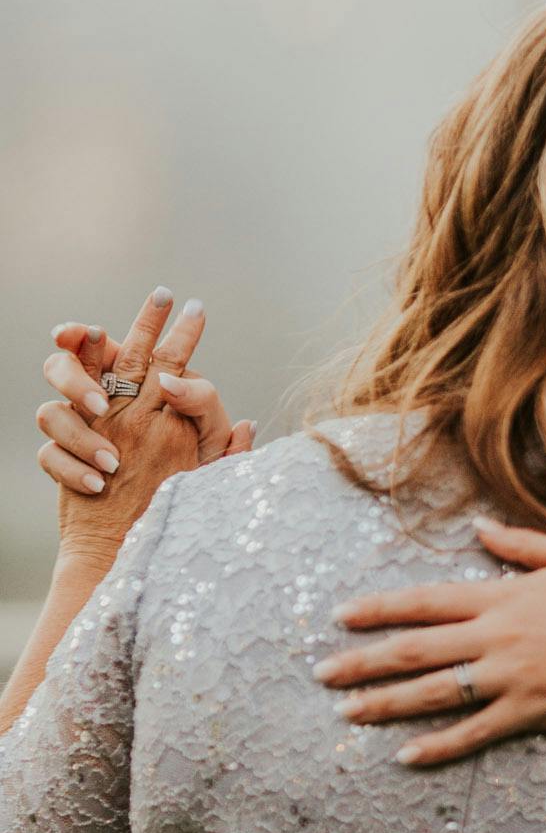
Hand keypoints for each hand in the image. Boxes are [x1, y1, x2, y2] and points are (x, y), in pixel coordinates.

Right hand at [38, 291, 254, 499]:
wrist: (152, 534)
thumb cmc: (189, 478)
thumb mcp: (209, 440)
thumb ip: (202, 404)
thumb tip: (173, 381)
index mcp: (139, 391)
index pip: (137, 349)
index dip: (143, 323)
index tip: (158, 298)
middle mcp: (103, 406)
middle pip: (75, 363)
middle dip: (82, 345)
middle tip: (100, 335)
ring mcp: (78, 434)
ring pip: (51, 410)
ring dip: (76, 420)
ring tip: (108, 430)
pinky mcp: (63, 466)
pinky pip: (49, 455)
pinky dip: (70, 465)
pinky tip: (101, 479)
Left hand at [316, 519, 545, 765]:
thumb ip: (520, 544)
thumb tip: (479, 528)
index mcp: (503, 596)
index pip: (427, 602)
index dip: (381, 609)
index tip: (341, 615)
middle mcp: (497, 636)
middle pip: (416, 649)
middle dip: (364, 661)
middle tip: (322, 673)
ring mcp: (510, 676)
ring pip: (434, 693)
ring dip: (385, 703)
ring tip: (347, 713)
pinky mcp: (528, 711)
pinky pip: (473, 732)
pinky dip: (438, 746)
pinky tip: (405, 756)